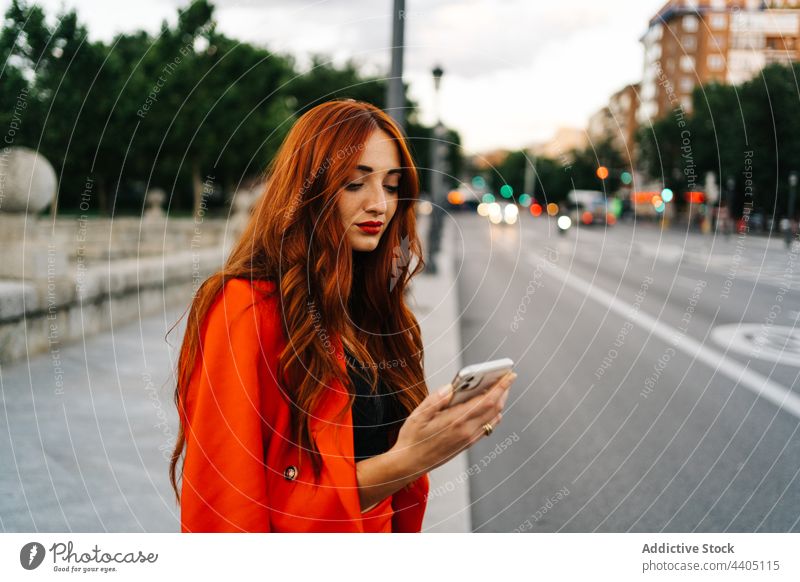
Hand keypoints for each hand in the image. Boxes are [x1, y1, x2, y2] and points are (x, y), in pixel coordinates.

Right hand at [390, 371, 517, 478]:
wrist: (411, 463)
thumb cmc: (413, 437)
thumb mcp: (419, 414)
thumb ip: (437, 398)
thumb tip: (452, 386)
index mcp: (456, 420)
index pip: (487, 400)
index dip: (501, 387)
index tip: (510, 374)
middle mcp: (467, 431)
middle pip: (495, 408)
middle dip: (503, 391)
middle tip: (506, 377)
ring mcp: (469, 439)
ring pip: (493, 418)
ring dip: (499, 402)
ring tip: (497, 388)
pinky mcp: (468, 443)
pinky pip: (487, 427)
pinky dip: (492, 414)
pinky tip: (486, 406)